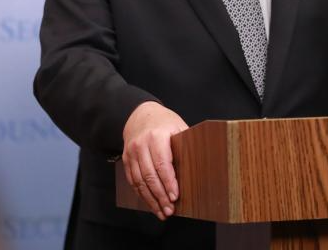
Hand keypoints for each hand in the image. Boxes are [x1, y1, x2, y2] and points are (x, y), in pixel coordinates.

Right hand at [122, 101, 187, 219]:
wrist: (140, 115)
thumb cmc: (164, 122)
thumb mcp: (178, 126)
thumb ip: (185, 144)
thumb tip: (201, 163)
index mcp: (156, 136)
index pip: (162, 164)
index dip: (169, 182)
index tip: (175, 196)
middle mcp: (141, 145)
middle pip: (150, 176)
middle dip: (160, 196)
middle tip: (170, 210)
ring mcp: (132, 153)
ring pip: (139, 181)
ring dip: (150, 199)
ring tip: (161, 212)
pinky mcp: (127, 160)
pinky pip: (133, 181)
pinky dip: (141, 194)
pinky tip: (150, 203)